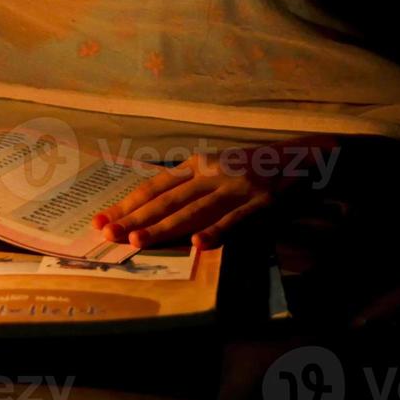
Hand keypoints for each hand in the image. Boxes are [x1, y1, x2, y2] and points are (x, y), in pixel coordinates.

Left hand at [91, 148, 279, 249]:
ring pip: (193, 210)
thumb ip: (187, 184)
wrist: (298, 155)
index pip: (154, 187)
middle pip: (167, 200)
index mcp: (196, 163)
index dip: (126, 204)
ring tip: (138, 241)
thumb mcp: (214, 166)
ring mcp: (234, 186)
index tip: (101, 219)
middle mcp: (210, 172)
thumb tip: (150, 207)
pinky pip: (233, 219)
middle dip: (136, 218)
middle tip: (109, 234)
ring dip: (164, 227)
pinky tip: (196, 244)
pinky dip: (215, 231)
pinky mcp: (258, 201)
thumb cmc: (249, 165)